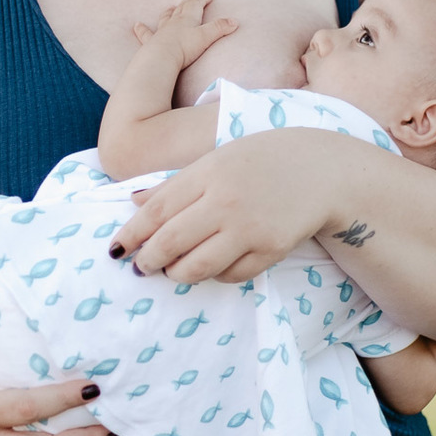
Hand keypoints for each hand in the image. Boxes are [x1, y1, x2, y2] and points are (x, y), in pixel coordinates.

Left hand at [111, 129, 338, 281]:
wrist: (319, 170)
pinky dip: (214, 276)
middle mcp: (226, 201)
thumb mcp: (216, 159)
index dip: (133, 233)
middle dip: (149, 259)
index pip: (157, 210)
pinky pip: (230, 275)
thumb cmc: (260, 160)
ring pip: (198, 267)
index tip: (117, 248)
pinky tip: (209, 266)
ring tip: (170, 270)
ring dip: (177, 273)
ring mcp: (249, 229)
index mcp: (208, 172)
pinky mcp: (271, 251)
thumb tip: (134, 202)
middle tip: (141, 265)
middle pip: (172, 241)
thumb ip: (175, 184)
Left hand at [132, 0, 237, 69]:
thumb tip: (235, 21)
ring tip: (171, 8)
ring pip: (166, 17)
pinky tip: (136, 26)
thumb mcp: (206, 37)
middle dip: (189, 1)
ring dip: (170, 12)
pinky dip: (142, 29)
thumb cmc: (184, 47)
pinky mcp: (151, 42)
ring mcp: (162, 31)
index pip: (195, 3)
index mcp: (188, 18)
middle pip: (182, 7)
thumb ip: (220, 29)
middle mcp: (174, 22)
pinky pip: (146, 34)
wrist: (161, 58)